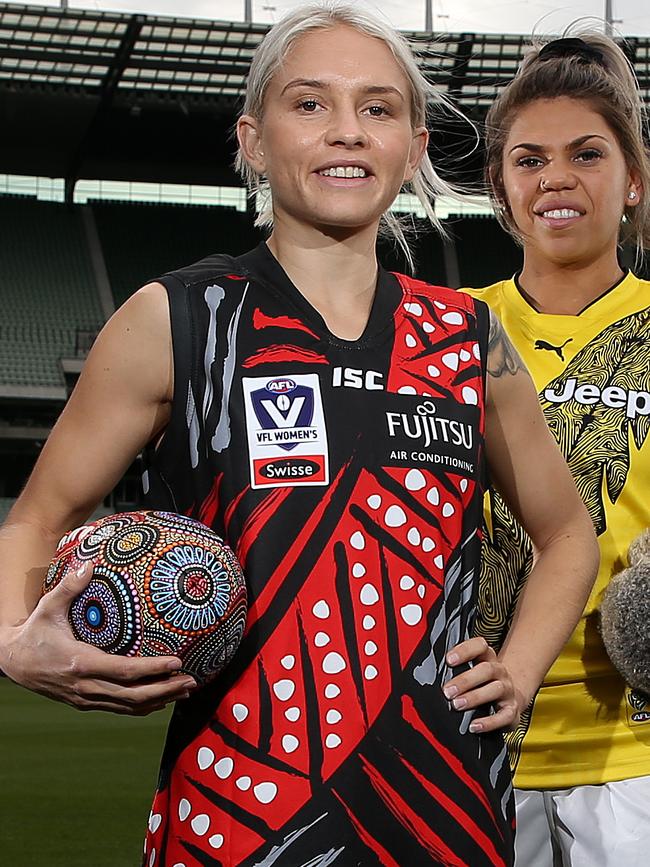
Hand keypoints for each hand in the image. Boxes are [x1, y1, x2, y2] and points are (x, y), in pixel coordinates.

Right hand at [1, 562, 196, 714]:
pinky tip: (159, 700)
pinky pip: (119, 709)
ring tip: (184, 691)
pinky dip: (142, 707)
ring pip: (129, 707)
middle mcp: (86, 687)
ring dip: (159, 700)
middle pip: (134, 696)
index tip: (177, 662)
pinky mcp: (85, 702)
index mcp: (81, 664)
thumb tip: (89, 565)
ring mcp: (86, 698)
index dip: (153, 669)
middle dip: (166, 689)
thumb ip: (69, 587)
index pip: (125, 672)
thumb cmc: (33, 633)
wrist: (12, 662)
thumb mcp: (48, 608)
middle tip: (191, 680)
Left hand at [442, 637, 521, 732]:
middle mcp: (499, 671)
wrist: (511, 698)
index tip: (449, 660)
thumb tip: (427, 674)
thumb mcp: (472, 670)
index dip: (465, 650)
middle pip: (486, 669)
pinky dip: (489, 722)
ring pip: (495, 689)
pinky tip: (474, 726)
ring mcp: (507, 690)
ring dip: (475, 697)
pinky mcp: (512, 711)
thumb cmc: (483, 683)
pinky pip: (504, 716)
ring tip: (457, 705)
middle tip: (447, 691)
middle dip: (465, 680)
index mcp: (487, 658)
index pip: (480, 646)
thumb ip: (455, 669)